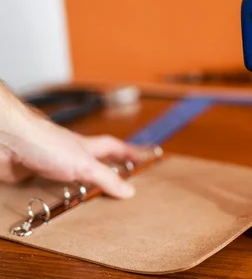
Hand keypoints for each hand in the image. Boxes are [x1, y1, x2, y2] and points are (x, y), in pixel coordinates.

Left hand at [0, 87, 149, 197]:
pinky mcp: (30, 174)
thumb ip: (106, 177)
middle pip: (92, 161)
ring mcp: (49, 163)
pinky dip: (52, 196)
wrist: (9, 142)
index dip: (129, 152)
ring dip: (78, 185)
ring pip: (69, 176)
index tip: (143, 156)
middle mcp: (69, 154)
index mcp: (86, 148)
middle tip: (119, 178)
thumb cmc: (44, 141)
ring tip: (89, 198)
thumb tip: (128, 190)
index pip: (113, 148)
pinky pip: (46, 189)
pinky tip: (53, 205)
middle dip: (105, 169)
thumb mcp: (84, 164)